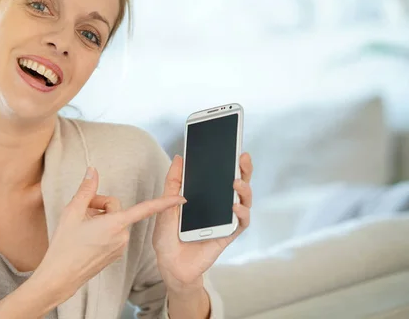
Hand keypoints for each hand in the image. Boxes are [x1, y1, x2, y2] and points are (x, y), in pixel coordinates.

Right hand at [35, 167, 186, 302]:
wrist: (60, 276)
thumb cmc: (65, 245)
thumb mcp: (72, 212)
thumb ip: (86, 189)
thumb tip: (92, 171)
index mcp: (115, 224)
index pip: (145, 209)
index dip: (164, 203)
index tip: (181, 199)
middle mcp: (122, 236)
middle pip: (117, 209)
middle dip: (101, 206)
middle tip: (82, 211)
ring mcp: (119, 247)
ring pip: (115, 221)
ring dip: (101, 219)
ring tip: (82, 227)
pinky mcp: (115, 254)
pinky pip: (113, 234)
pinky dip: (102, 231)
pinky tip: (87, 237)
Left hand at [152, 153, 253, 292]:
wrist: (169, 265)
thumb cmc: (168, 236)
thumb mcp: (165, 205)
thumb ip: (173, 182)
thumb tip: (179, 158)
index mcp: (205, 196)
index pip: (220, 174)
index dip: (228, 160)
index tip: (231, 144)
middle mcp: (219, 205)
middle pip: (238, 184)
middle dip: (243, 169)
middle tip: (242, 157)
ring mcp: (225, 220)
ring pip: (244, 202)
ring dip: (244, 190)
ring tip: (236, 182)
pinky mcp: (228, 235)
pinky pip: (241, 224)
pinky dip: (241, 214)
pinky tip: (236, 208)